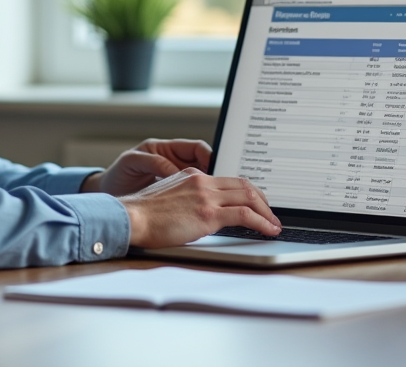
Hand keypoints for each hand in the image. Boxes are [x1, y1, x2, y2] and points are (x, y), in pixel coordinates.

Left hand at [80, 138, 211, 195]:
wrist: (107, 197)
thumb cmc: (117, 176)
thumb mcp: (132, 162)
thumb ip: (154, 163)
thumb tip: (175, 171)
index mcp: (165, 149)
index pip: (196, 148)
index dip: (209, 156)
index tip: (215, 167)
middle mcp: (172, 161)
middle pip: (203, 163)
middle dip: (214, 172)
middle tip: (223, 186)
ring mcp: (174, 178)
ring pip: (201, 180)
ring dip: (209, 188)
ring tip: (216, 198)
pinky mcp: (173, 194)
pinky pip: (192, 194)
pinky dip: (199, 199)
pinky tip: (203, 206)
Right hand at [120, 168, 281, 248]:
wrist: (131, 217)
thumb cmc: (142, 215)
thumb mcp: (168, 198)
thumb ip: (186, 199)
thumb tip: (198, 213)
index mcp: (192, 175)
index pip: (228, 180)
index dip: (246, 191)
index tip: (254, 202)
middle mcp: (202, 181)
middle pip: (244, 185)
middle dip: (262, 200)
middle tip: (270, 213)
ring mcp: (206, 195)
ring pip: (249, 197)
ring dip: (266, 212)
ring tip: (274, 224)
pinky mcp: (208, 213)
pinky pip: (244, 214)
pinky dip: (262, 222)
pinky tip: (268, 230)